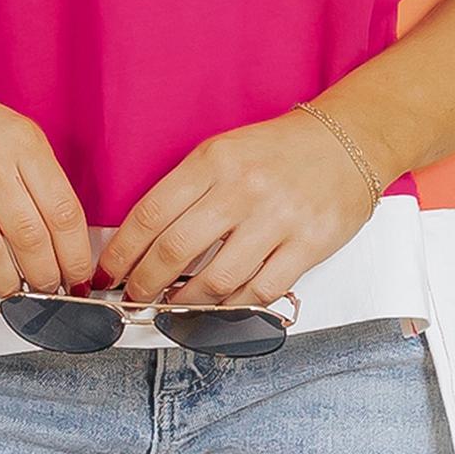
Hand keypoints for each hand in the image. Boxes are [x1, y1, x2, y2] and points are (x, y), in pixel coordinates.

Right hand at [0, 61, 95, 301]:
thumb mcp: (12, 132)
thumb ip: (37, 179)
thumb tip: (63, 242)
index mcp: (20, 139)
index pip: (63, 210)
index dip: (76, 255)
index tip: (77, 275)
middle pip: (30, 236)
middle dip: (45, 277)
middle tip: (48, 289)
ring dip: (6, 282)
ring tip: (13, 288)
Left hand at [93, 109, 378, 310]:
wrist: (346, 141)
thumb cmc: (276, 150)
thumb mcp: (224, 151)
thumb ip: (187, 191)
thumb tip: (145, 243)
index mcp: (213, 160)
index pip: (151, 213)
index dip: (122, 252)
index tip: (108, 274)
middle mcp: (242, 188)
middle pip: (175, 251)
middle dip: (144, 284)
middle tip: (133, 300)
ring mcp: (277, 219)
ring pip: (215, 280)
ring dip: (184, 305)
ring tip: (169, 311)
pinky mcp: (308, 245)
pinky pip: (259, 291)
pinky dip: (232, 309)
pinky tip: (216, 312)